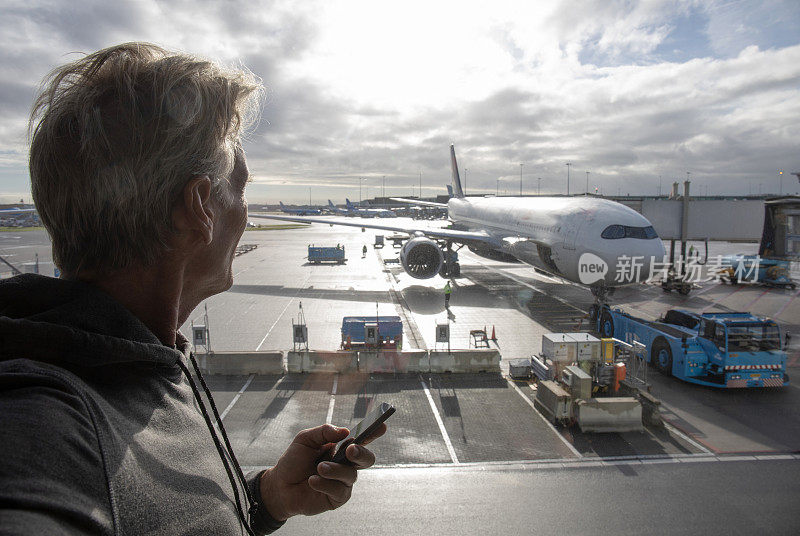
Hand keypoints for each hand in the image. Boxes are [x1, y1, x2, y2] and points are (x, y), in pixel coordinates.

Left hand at [259, 423, 386, 520]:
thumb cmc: (294, 460)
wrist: (280, 485)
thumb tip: (344, 431)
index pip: (362, 439)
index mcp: (341, 447)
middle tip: (349, 450)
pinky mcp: (337, 498)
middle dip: (361, 453)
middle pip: (367, 459)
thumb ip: (323, 432)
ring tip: (319, 467)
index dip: (374, 432)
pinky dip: (325, 484)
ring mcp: (343, 482)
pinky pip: (339, 491)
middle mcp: (346, 465)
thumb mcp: (305, 439)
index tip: (382, 425)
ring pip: (351, 475)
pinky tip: (313, 481)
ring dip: (335, 470)